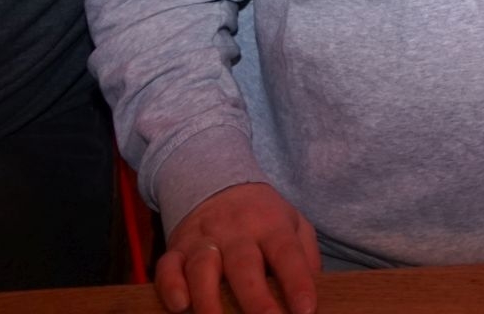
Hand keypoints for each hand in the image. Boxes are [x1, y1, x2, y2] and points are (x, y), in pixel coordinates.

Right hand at [157, 182, 319, 313]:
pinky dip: (171, 285)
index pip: (286, 254)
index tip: (306, 311)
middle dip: (255, 299)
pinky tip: (180, 305)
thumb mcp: (293, 223)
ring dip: (209, 299)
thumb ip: (306, 256)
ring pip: (203, 268)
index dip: (297, 283)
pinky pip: (168, 266)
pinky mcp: (176, 248)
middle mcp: (236, 231)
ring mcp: (203, 239)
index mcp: (270, 225)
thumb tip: (315, 293)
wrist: (217, 182)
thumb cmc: (262, 216)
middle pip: (244, 264)